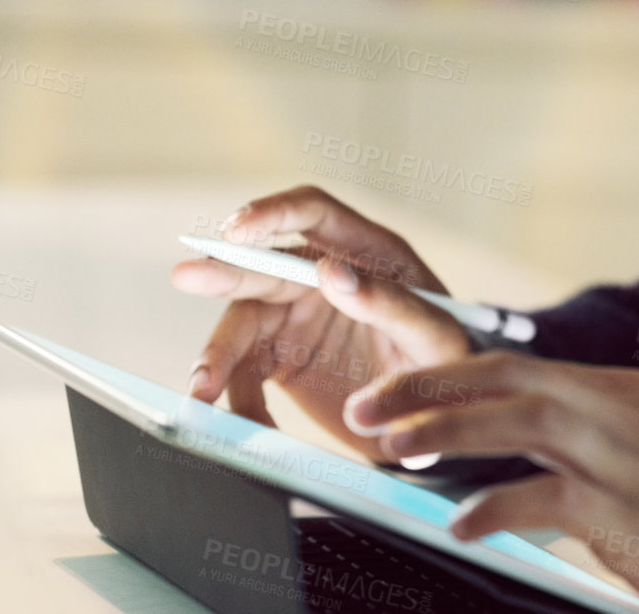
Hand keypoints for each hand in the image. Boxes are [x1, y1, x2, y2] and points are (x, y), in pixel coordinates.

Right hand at [170, 184, 468, 459]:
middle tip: (186, 275)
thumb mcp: (434, 333)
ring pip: (242, 323)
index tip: (238, 228)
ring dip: (217, 355)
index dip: (273, 211)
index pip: (314, 212)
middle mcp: (326, 277)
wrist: (446, 416)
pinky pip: (245, 374)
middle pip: (265, 264)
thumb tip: (332, 270)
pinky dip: (238, 401)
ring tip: (201, 392)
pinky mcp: (281, 359)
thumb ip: (388, 302)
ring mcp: (299, 316)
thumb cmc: (451, 360)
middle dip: (225, 271)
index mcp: (369, 252)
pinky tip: (249, 428)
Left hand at [350, 353, 638, 613]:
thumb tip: (515, 444)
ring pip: (515, 422)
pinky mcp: (624, 509)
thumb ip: (589, 438)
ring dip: (444, 433)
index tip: (398, 389)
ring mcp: (623, 455)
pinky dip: (494, 507)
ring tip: (389, 450)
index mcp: (624, 389)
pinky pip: (542, 499)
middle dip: (427, 388)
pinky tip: (461, 523)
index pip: (519, 365)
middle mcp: (620, 407)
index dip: (451, 376)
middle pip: (506, 378)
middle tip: (365, 409)